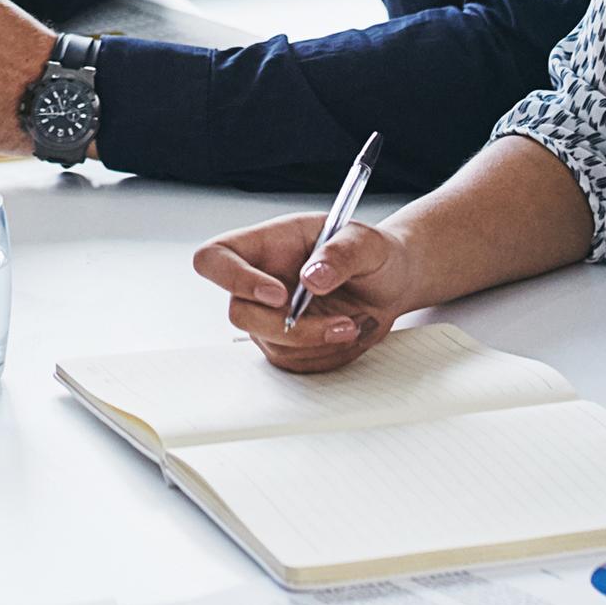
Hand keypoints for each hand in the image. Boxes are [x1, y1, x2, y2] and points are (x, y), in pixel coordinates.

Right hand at [192, 211, 430, 373]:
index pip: (215, 258)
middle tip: (340, 323)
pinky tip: (348, 333)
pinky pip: (293, 362)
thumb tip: (312, 278)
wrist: (390, 284)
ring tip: (355, 323)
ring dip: (317, 342)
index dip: (233, 279)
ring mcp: (268, 315)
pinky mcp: (284, 343)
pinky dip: (326, 354)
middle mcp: (258, 280)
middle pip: (240, 314)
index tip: (280, 294)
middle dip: (291, 327)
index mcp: (266, 244)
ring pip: (270, 344)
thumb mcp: (366, 242)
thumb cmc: (371, 254)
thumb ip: (340, 254)